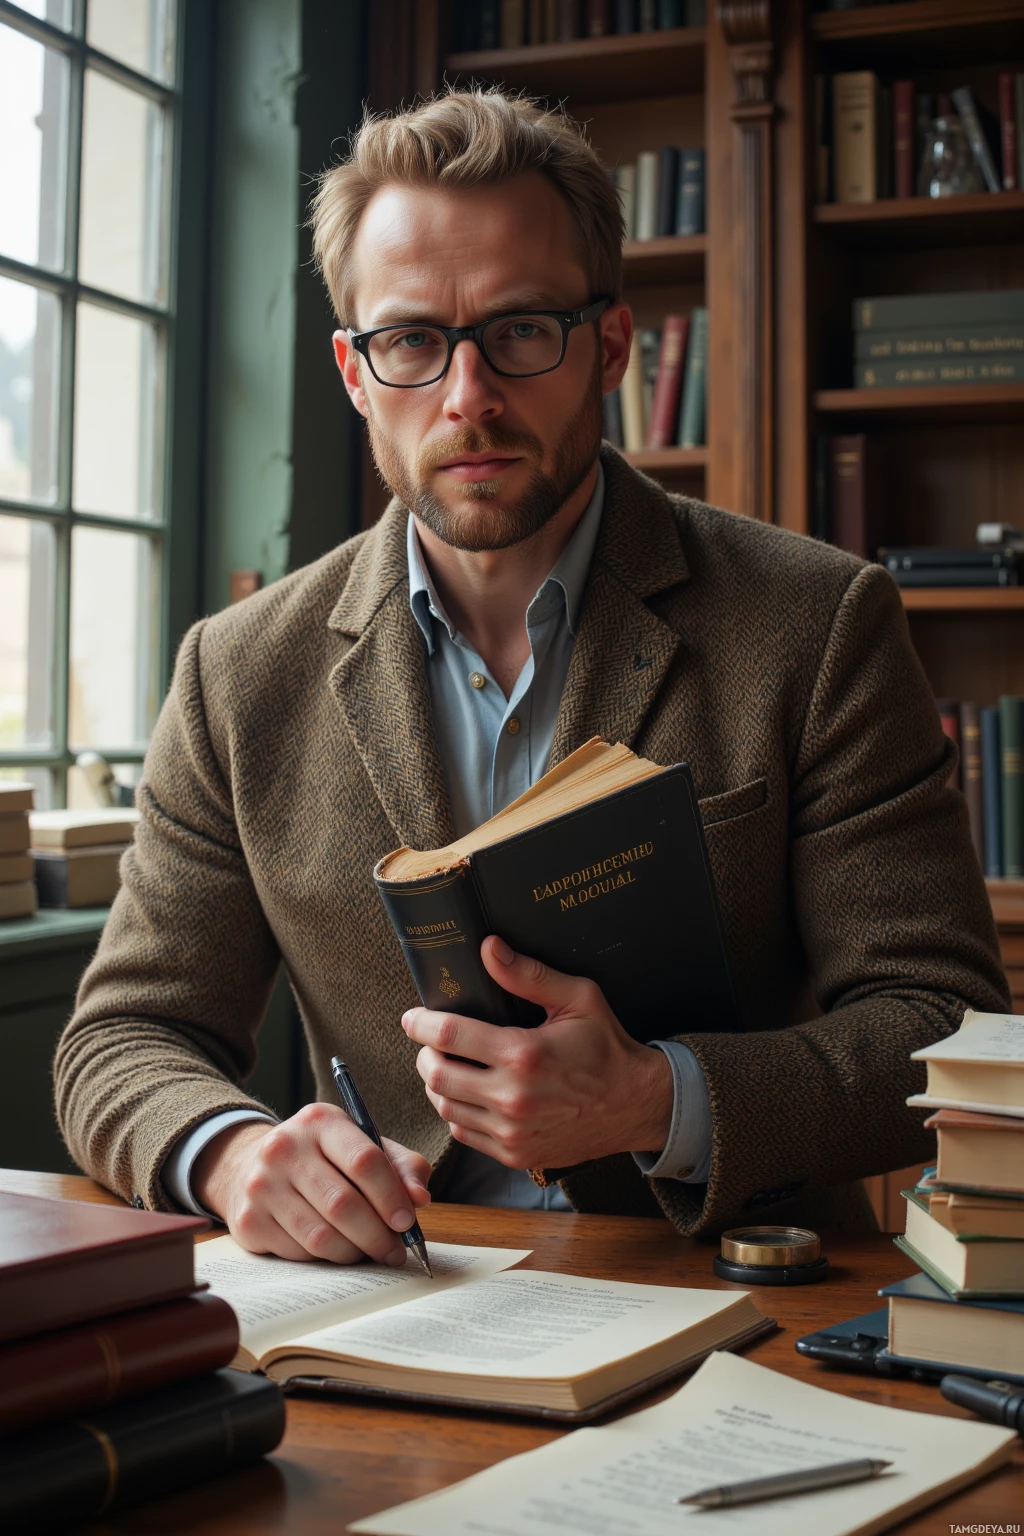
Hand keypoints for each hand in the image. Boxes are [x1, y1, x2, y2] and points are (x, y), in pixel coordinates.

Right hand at [191, 1104, 431, 1264]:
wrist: (250, 1165)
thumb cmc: (323, 1158)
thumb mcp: (361, 1146)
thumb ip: (400, 1166)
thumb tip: (420, 1199)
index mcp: (320, 1121)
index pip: (365, 1160)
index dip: (391, 1196)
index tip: (407, 1222)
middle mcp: (284, 1147)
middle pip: (342, 1204)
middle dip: (377, 1235)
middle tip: (395, 1251)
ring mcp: (261, 1184)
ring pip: (321, 1236)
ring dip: (354, 1252)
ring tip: (370, 1252)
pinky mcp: (248, 1220)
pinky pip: (298, 1254)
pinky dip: (325, 1259)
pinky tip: (335, 1250)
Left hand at [403, 936, 673, 1169]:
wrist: (635, 1105)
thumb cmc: (605, 1047)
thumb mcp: (577, 999)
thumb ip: (528, 974)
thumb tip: (488, 947)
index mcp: (524, 1054)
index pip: (451, 1036)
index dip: (422, 1024)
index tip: (413, 1018)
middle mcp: (513, 1097)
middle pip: (437, 1076)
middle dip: (425, 1055)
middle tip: (429, 1042)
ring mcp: (512, 1131)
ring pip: (445, 1107)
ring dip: (437, 1084)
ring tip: (446, 1065)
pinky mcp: (514, 1153)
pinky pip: (464, 1133)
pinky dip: (456, 1111)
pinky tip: (467, 1094)